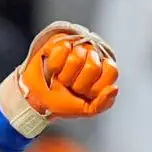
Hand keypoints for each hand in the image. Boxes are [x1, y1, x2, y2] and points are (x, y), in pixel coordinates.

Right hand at [0, 21, 118, 137]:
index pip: (111, 71)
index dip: (97, 86)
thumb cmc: (61, 102)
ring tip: (60, 78)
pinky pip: (63, 48)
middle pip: (93, 66)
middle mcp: (92, 57)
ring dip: (64, 75)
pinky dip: (55, 64)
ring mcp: (77, 47)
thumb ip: (102, 103)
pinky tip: (53, 68)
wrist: (37, 98)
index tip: (86, 93)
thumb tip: (114, 88)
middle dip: (78, 83)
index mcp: (102, 73)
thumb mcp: (85, 110)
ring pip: (77, 57)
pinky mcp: (60, 41)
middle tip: (70, 87)